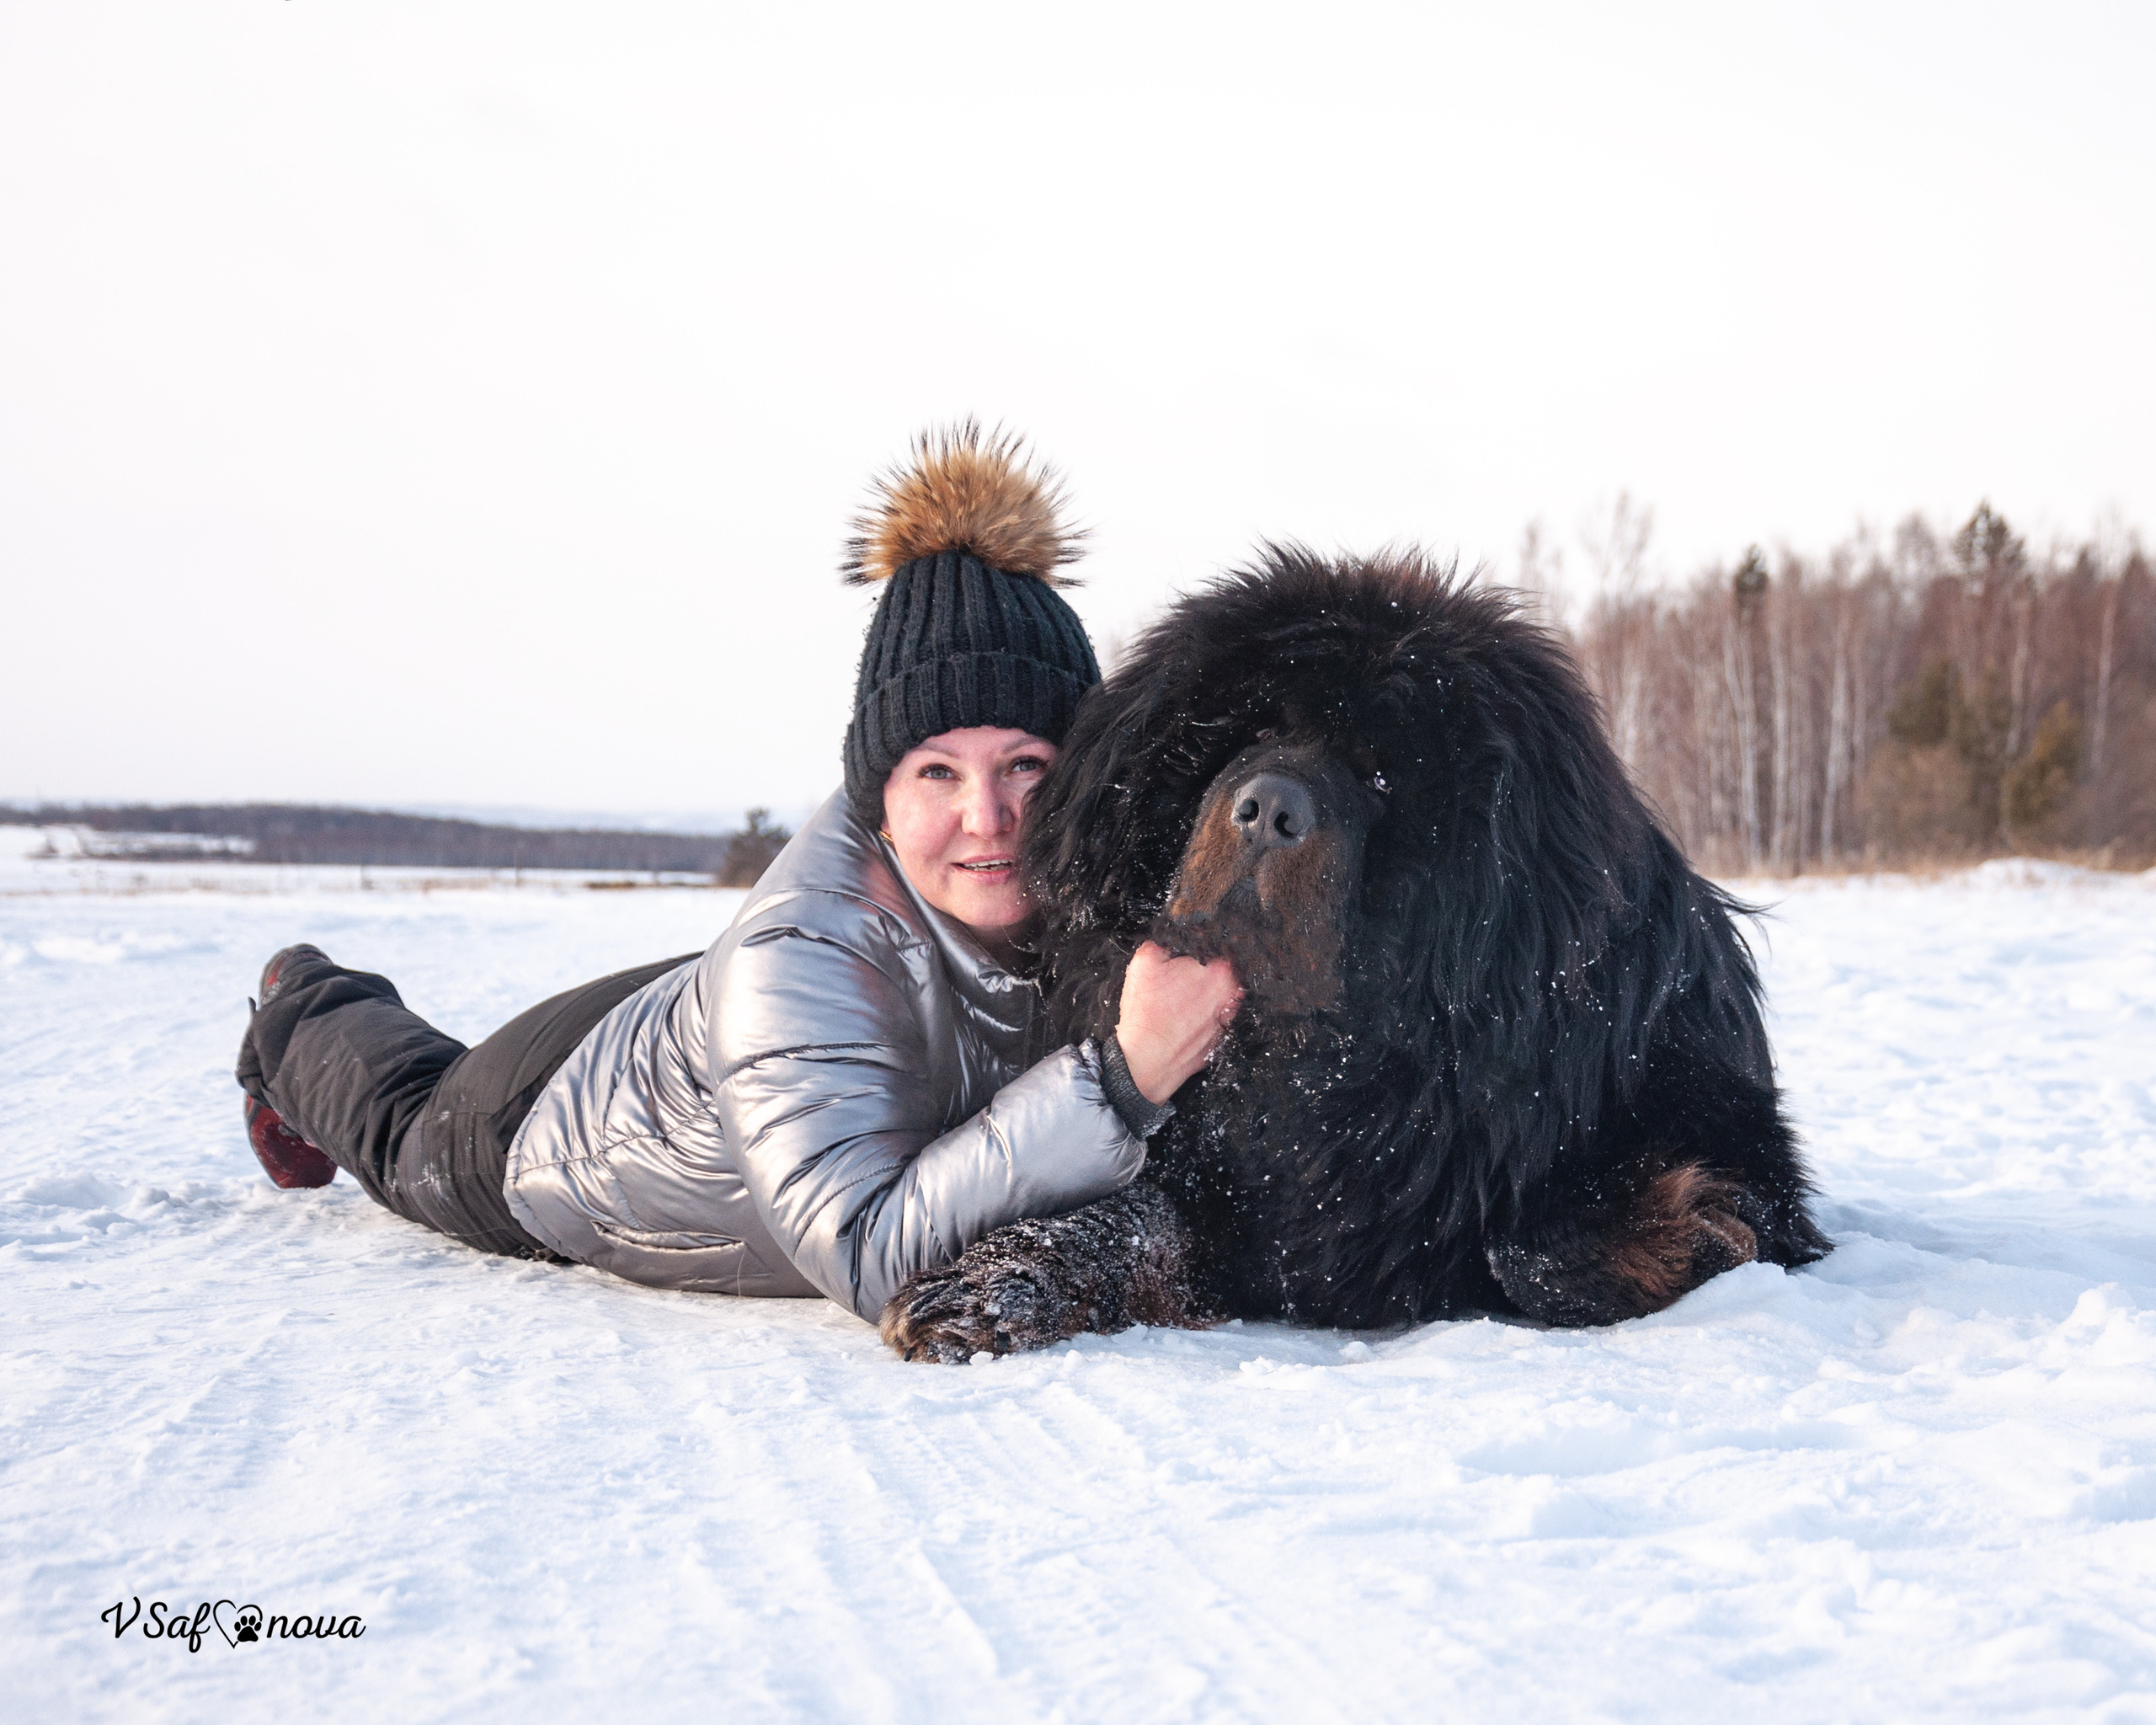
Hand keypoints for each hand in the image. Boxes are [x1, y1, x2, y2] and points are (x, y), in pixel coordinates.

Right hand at [1114, 941, 1243, 1104]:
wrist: (1146, 1060)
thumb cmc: (1147, 1015)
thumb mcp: (1145, 963)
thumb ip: (1163, 945)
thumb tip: (1169, 944)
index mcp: (1220, 974)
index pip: (1217, 950)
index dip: (1199, 949)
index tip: (1188, 955)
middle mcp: (1230, 999)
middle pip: (1219, 977)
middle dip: (1200, 975)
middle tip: (1178, 980)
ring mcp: (1226, 1023)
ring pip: (1214, 1001)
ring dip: (1200, 999)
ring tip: (1176, 1003)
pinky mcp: (1218, 1043)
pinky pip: (1209, 1023)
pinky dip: (1197, 1021)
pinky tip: (1178, 1022)